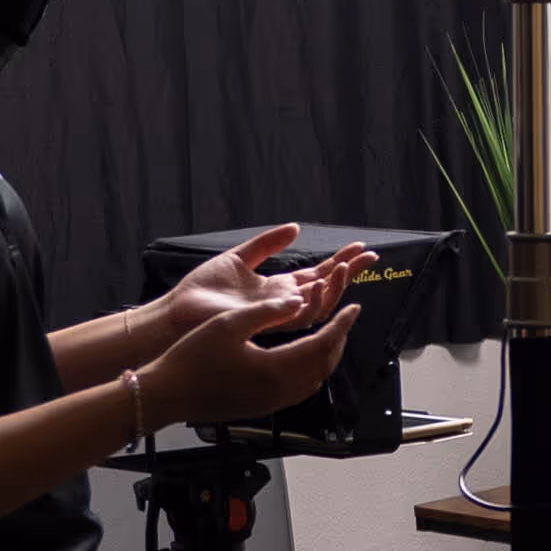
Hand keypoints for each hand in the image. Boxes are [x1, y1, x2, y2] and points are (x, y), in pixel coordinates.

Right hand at [146, 246, 362, 425]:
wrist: (167, 395)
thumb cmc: (191, 359)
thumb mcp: (228, 324)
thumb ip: (266, 311)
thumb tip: (297, 301)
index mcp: (275, 369)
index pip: (322, 344)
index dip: (342, 325)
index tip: (355, 308)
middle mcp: (279, 391)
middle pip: (325, 365)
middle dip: (339, 340)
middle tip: (345, 319)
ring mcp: (271, 403)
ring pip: (315, 380)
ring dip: (327, 357)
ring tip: (329, 335)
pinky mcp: (262, 407)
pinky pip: (300, 390)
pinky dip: (311, 371)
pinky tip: (303, 358)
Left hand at [148, 227, 360, 372]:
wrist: (180, 312)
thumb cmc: (203, 290)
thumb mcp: (238, 257)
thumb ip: (267, 243)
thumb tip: (295, 227)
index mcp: (277, 288)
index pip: (317, 274)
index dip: (339, 262)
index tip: (360, 248)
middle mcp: (282, 303)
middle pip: (326, 289)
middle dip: (349, 274)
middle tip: (370, 257)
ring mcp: (276, 315)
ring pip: (319, 305)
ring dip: (334, 287)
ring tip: (343, 266)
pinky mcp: (267, 323)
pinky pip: (298, 317)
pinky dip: (313, 301)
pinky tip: (320, 284)